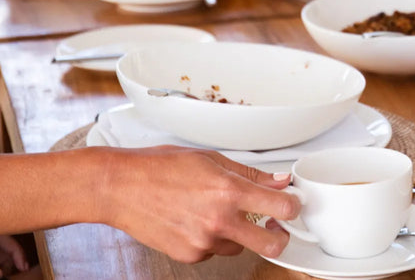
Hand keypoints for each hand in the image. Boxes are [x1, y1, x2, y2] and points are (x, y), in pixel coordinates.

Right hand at [102, 147, 299, 263]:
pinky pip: (214, 250)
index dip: (294, 205)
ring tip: (215, 212)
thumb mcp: (210, 159)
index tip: (293, 203)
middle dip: (280, 235)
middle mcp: (218, 219)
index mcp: (228, 190)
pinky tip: (195, 220)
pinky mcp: (189, 255)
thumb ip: (249, 174)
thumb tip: (278, 181)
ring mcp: (204, 241)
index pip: (282, 206)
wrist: (121, 188)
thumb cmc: (160, 167)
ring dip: (238, 233)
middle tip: (274, 225)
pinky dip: (211, 239)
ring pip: (240, 246)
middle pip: (272, 243)